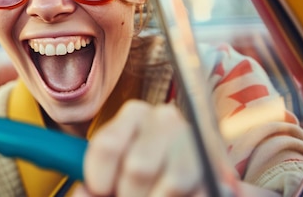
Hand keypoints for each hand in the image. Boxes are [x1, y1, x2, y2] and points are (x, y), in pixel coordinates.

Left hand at [72, 100, 205, 196]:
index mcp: (134, 114)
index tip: (100, 190)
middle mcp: (166, 119)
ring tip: (154, 196)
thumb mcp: (112, 171)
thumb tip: (84, 193)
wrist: (188, 171)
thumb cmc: (140, 173)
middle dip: (129, 194)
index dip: (99, 179)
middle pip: (138, 167)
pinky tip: (178, 196)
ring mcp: (195, 139)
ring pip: (172, 183)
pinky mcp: (218, 165)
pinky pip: (199, 192)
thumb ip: (95, 183)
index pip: (108, 146)